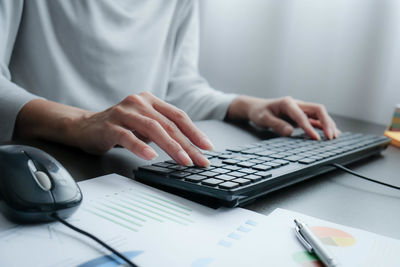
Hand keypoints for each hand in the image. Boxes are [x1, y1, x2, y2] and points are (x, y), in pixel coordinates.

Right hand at [15, 93, 212, 166]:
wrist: (84, 127)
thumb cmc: (119, 127)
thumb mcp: (144, 125)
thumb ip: (163, 129)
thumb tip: (190, 147)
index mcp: (150, 101)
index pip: (178, 116)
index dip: (194, 132)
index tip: (207, 147)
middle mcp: (139, 102)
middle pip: (169, 124)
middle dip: (187, 144)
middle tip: (199, 160)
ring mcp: (124, 112)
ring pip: (153, 129)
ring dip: (171, 146)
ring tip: (183, 161)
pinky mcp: (110, 126)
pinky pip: (127, 137)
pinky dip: (140, 147)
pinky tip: (151, 156)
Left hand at [226, 96, 339, 139]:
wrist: (257, 107)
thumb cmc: (259, 112)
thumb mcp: (263, 118)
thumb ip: (276, 124)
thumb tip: (290, 132)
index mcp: (287, 103)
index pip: (302, 115)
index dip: (309, 127)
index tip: (316, 138)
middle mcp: (297, 104)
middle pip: (317, 110)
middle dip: (326, 123)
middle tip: (330, 137)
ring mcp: (300, 110)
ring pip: (319, 115)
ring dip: (328, 124)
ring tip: (334, 137)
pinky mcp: (301, 116)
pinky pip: (315, 120)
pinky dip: (324, 126)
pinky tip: (330, 133)